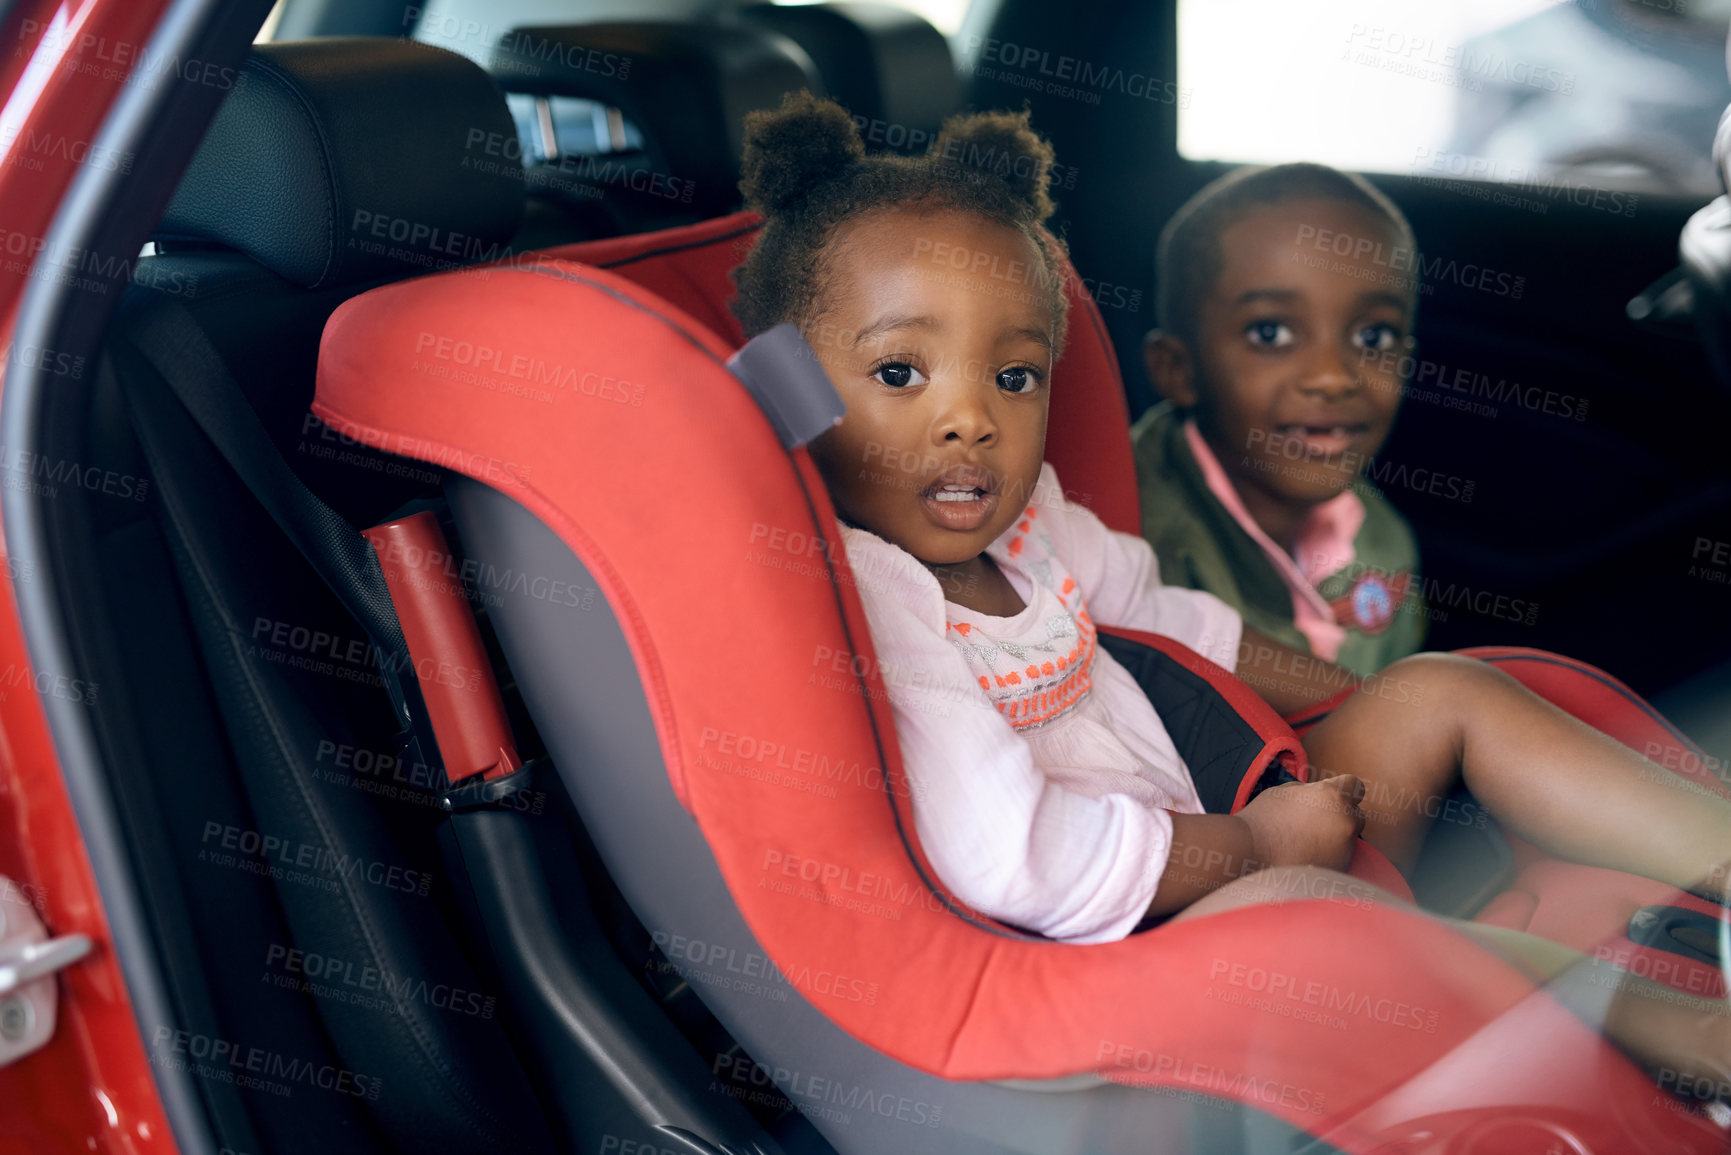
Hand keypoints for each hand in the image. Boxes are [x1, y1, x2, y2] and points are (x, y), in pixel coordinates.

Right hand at [1237, 773, 1365, 871]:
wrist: (1248, 855)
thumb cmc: (1263, 819)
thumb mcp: (1286, 791)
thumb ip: (1312, 792)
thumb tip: (1323, 797)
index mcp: (1333, 797)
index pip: (1355, 785)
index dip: (1343, 789)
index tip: (1331, 797)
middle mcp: (1346, 822)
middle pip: (1356, 815)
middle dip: (1341, 816)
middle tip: (1314, 822)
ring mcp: (1345, 849)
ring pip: (1348, 839)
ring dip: (1334, 838)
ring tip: (1303, 842)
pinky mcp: (1340, 870)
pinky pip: (1340, 859)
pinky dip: (1328, 857)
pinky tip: (1304, 857)